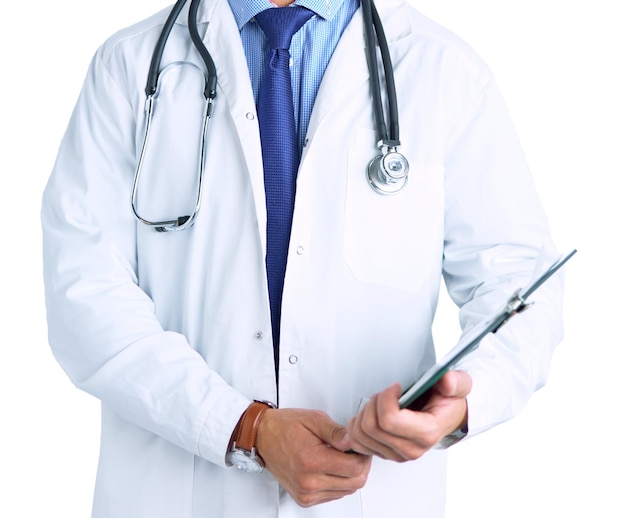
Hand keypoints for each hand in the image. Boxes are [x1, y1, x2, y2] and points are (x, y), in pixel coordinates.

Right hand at [256, 408, 371, 506]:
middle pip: (355, 483)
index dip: (364, 456)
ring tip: (340, 457)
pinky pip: (334, 495)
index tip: (359, 446)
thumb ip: (336, 432)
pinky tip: (332, 467)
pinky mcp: (304, 498)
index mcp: (312, 461)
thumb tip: (353, 441)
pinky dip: (339, 483)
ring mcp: (306, 493)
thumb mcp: (314, 419)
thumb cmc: (284, 426)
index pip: (355, 468)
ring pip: (346, 491)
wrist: (262, 436)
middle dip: (361, 466)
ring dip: (350, 475)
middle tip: (354, 450)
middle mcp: (308, 482)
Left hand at [346, 370, 471, 461]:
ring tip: (378, 404)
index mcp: (426, 433)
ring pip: (361, 435)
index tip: (395, 387)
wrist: (447, 416)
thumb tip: (447, 381)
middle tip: (386, 394)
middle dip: (374, 403)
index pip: (389, 420)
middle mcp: (410, 448)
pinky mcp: (385, 454)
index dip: (386, 398)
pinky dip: (357, 427)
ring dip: (364, 413)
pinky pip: (357, 443)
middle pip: (371, 427)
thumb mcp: (459, 385)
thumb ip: (456, 382)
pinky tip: (368, 415)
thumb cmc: (447, 402)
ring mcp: (396, 454)